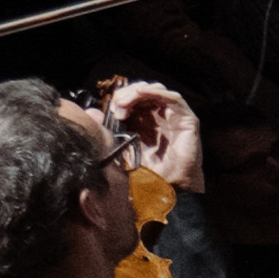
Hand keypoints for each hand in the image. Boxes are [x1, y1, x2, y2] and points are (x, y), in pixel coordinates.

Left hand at [101, 77, 203, 197]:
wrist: (165, 187)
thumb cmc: (145, 171)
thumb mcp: (118, 146)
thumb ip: (106, 130)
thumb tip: (91, 112)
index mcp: (143, 122)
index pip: (133, 99)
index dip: (121, 98)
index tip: (112, 109)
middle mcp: (159, 117)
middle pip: (144, 92)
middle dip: (128, 93)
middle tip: (117, 104)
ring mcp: (174, 117)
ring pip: (157, 90)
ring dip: (139, 91)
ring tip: (125, 101)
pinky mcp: (188, 120)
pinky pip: (174, 98)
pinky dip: (157, 92)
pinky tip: (141, 93)